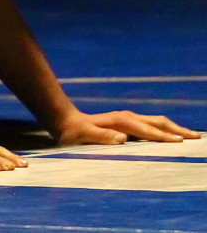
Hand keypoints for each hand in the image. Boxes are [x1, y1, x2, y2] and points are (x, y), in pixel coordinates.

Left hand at [56, 110, 201, 145]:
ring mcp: (128, 119)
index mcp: (120, 121)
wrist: (66, 121)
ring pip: (157, 122)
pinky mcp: (128, 123)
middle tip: (196, 138)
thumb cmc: (74, 132)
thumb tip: (122, 138)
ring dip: (174, 129)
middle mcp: (127, 117)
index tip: (179, 143)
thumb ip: (101, 136)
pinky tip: (171, 136)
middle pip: (157, 122)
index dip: (162, 137)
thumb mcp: (83, 135)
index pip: (146, 130)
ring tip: (191, 136)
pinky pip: (152, 126)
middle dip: (177, 130)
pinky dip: (166, 130)